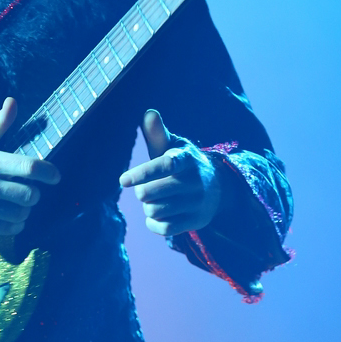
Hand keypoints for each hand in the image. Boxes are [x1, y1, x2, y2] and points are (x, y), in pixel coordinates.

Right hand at [0, 97, 59, 236]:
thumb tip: (13, 102)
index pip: (28, 166)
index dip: (48, 172)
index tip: (55, 176)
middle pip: (29, 194)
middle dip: (35, 194)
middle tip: (29, 191)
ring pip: (21, 214)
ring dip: (24, 210)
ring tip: (18, 205)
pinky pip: (8, 229)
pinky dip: (14, 225)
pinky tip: (9, 218)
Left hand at [119, 109, 221, 237]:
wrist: (217, 187)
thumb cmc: (183, 164)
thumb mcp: (173, 146)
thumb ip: (157, 133)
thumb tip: (148, 113)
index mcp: (186, 159)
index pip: (165, 165)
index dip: (143, 173)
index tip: (122, 181)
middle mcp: (194, 181)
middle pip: (152, 193)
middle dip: (142, 191)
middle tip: (145, 188)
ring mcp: (197, 202)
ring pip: (156, 211)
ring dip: (148, 207)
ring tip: (154, 200)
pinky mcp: (196, 221)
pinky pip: (164, 229)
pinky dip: (153, 223)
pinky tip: (156, 215)